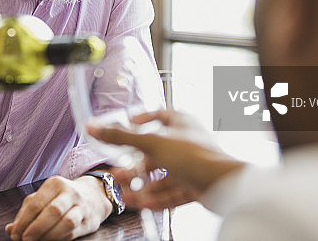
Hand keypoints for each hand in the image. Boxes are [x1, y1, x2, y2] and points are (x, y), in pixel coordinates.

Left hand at [4, 175, 110, 240]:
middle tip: (25, 240)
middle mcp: (69, 192)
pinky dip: (59, 238)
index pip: (36, 203)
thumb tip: (10, 229)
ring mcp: (81, 206)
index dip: (23, 221)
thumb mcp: (44, 197)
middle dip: (36, 228)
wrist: (94, 196)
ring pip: (66, 222)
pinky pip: (73, 232)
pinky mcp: (89, 221)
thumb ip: (26, 212)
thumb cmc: (61, 198)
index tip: (15, 234)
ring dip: (49, 235)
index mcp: (54, 184)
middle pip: (52, 211)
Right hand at [87, 110, 245, 208]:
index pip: (158, 115)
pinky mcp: (195, 186)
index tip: (127, 124)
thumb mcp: (151, 142)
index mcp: (181, 122)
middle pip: (155, 151)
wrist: (223, 184)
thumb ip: (120, 136)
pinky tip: (140, 202)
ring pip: (161, 175)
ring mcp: (191, 165)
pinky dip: (155, 197)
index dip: (142, 119)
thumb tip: (94, 127)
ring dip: (141, 184)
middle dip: (134, 163)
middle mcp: (187, 142)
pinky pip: (170, 191)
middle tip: (117, 170)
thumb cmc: (195, 155)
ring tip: (123, 191)